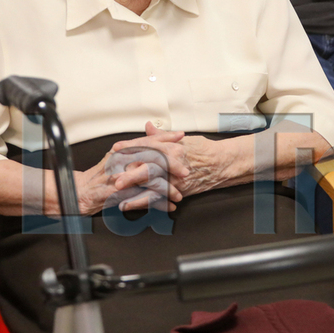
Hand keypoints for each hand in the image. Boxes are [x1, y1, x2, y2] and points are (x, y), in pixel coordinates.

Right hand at [75, 130, 185, 214]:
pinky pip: (142, 199)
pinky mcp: (118, 194)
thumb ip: (133, 146)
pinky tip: (168, 206)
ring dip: (167, 188)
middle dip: (172, 165)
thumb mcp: (116, 156)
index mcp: (122, 150)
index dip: (165, 137)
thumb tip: (150, 131)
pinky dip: (157, 203)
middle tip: (186, 171)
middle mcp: (121, 161)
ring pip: (149, 180)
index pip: (147, 140)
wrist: (79, 192)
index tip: (181, 137)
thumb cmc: (99, 176)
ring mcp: (120, 178)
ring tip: (179, 194)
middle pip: (152, 159)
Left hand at [112, 122, 231, 197]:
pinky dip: (142, 203)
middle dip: (128, 170)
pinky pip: (157, 198)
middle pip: (146, 165)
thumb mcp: (182, 140)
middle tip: (112, 175)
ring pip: (149, 184)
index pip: (147, 145)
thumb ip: (162, 136)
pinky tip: (128, 205)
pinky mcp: (177, 189)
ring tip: (116, 195)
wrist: (221, 163)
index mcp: (171, 146)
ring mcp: (175, 176)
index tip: (115, 149)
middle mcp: (172, 161)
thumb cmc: (202, 150)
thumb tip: (148, 127)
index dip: (130, 146)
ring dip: (132, 190)